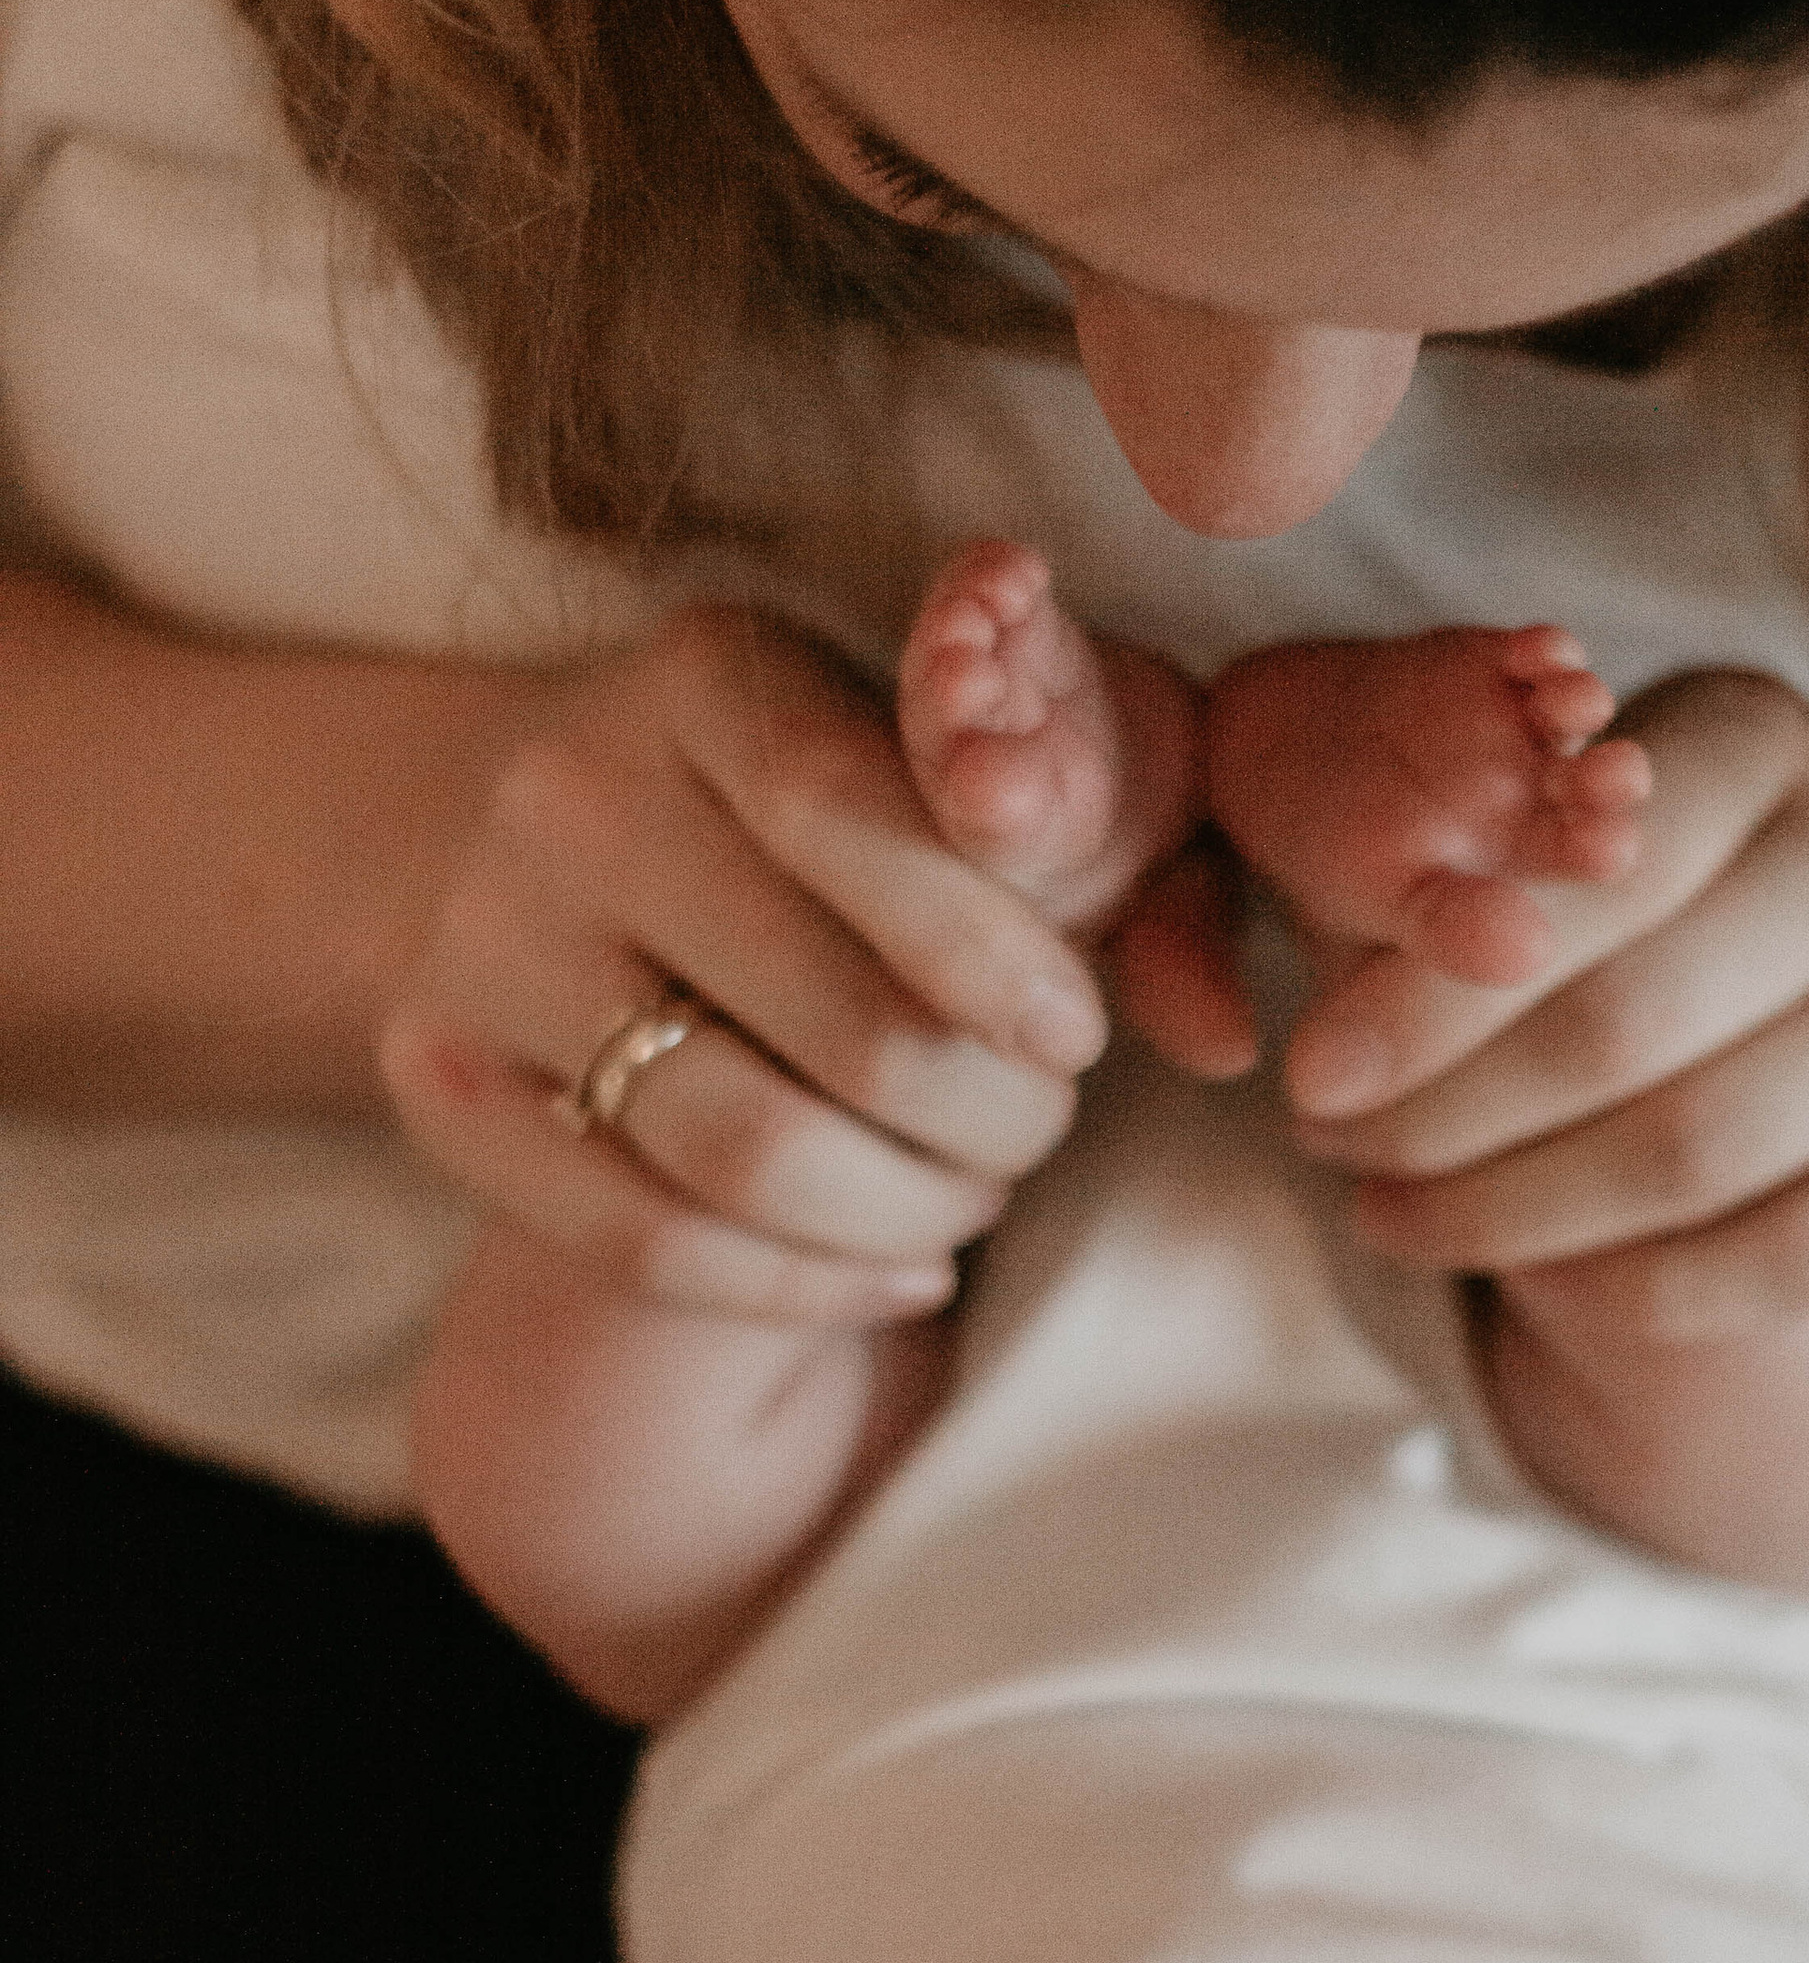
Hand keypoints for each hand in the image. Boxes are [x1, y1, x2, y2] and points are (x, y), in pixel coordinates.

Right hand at [379, 606, 1111, 1325]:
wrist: (541, 845)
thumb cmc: (821, 810)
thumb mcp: (951, 763)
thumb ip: (1110, 848)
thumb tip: (1220, 1024)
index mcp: (706, 676)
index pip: (862, 821)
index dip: (999, 958)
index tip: (1081, 1036)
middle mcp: (569, 793)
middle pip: (833, 1023)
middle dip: (987, 1116)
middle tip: (1038, 1129)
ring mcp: (482, 942)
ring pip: (740, 1149)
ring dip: (904, 1211)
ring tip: (968, 1201)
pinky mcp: (435, 1081)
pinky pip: (642, 1239)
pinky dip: (799, 1286)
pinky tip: (894, 1272)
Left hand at [1276, 668, 1808, 1342]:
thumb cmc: (1650, 894)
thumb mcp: (1549, 838)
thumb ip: (1441, 886)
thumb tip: (1333, 1008)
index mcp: (1762, 734)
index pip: (1584, 878)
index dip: (1434, 994)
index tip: (1311, 1076)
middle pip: (1633, 1026)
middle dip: (1450, 1114)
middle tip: (1337, 1159)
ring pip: (1703, 1151)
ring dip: (1516, 1213)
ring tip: (1398, 1219)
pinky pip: (1795, 1255)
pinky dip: (1641, 1289)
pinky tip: (1539, 1284)